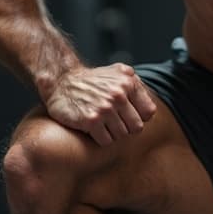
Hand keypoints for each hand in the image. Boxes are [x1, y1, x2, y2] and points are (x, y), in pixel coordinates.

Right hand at [43, 63, 158, 146]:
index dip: (139, 117)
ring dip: (112, 133)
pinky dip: (100, 138)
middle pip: (136, 127)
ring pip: (121, 136)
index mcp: (128, 83)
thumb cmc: (93, 80)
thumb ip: (137, 85)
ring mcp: (104, 108)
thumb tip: (151, 110)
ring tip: (102, 123)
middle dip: (126, 127)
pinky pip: (106, 141)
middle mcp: (118, 95)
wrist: (62, 81)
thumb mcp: (118, 72)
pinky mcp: (90, 121)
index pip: (148, 113)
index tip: (127, 115)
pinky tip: (93, 128)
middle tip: (113, 122)